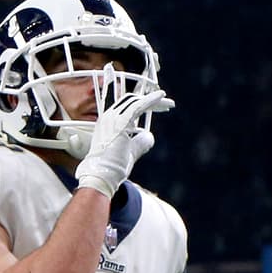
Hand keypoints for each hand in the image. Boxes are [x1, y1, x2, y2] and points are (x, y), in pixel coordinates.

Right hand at [75, 67, 174, 197]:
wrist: (102, 175)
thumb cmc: (113, 167)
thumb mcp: (130, 152)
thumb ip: (140, 143)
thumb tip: (150, 136)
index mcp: (108, 122)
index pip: (121, 103)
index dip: (134, 98)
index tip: (148, 99)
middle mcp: (108, 116)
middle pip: (131, 100)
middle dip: (150, 101)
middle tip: (167, 104)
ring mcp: (113, 118)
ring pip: (135, 101)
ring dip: (154, 101)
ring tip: (169, 104)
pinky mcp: (121, 122)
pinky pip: (138, 106)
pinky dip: (150, 100)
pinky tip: (161, 97)